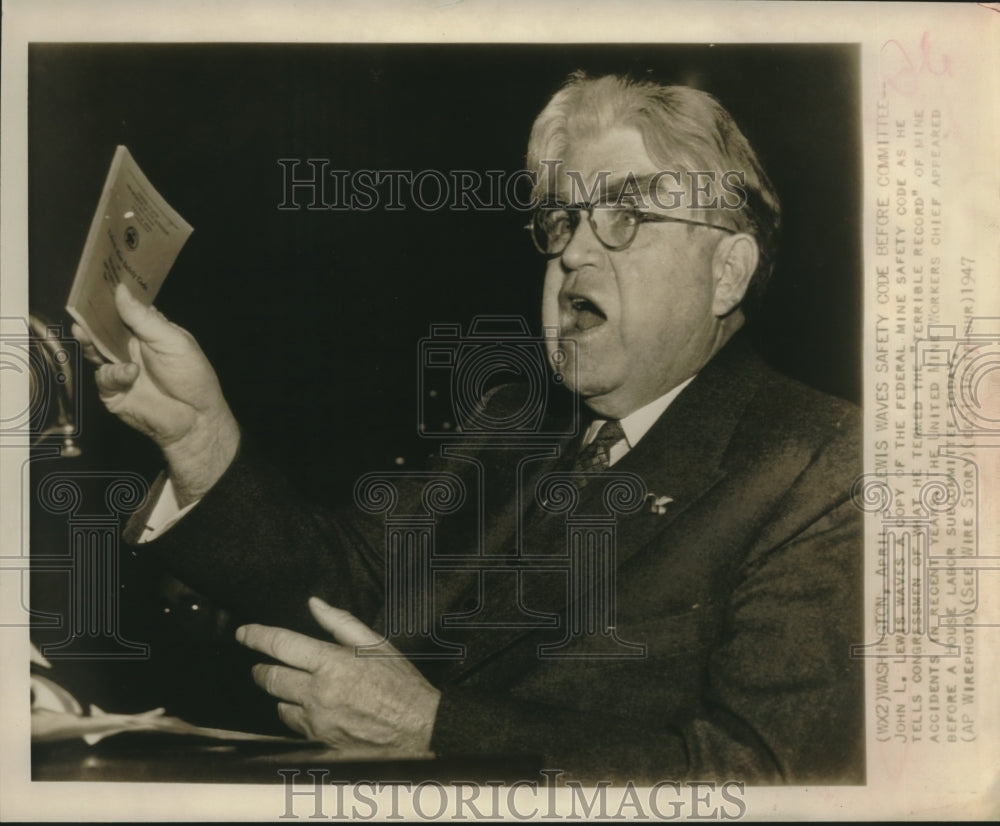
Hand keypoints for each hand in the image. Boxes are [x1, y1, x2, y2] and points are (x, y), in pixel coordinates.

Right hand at [72, 285, 238, 504]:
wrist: (196, 418)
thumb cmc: (193, 377)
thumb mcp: (173, 341)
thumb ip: (144, 318)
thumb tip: (121, 290)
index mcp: (148, 331)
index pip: (124, 309)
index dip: (112, 298)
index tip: (97, 283)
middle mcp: (131, 348)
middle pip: (104, 328)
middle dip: (91, 319)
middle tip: (80, 308)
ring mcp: (121, 368)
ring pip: (95, 350)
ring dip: (90, 341)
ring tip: (85, 332)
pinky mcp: (114, 391)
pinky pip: (104, 377)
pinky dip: (114, 374)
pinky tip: (130, 373)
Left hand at [236, 597, 439, 752]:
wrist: (419, 729)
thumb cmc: (401, 685)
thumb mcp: (376, 644)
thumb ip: (340, 622)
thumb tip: (315, 604)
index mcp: (332, 663)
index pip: (281, 645)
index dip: (257, 637)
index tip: (244, 634)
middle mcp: (320, 693)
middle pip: (271, 678)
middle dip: (261, 669)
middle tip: (262, 665)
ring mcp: (317, 722)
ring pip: (280, 706)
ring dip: (282, 695)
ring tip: (295, 689)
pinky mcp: (320, 744)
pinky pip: (295, 728)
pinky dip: (298, 717)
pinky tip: (312, 711)